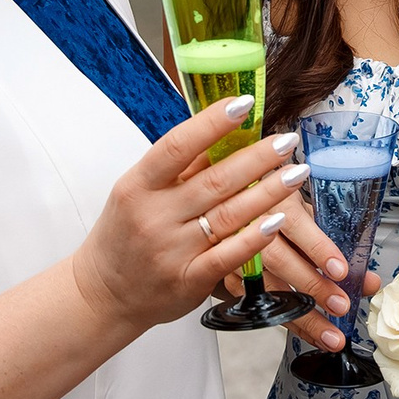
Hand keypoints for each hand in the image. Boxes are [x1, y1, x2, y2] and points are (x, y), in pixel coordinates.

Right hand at [68, 98, 306, 332]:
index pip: (178, 146)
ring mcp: (172, 250)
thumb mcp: (137, 194)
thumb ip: (178, 169)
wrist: (103, 294)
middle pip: (214, 180)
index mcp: (138, 186)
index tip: (244, 103)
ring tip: (296, 173)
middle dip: (256, 158)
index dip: (212, 123)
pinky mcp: (188, 279)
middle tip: (287, 140)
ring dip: (268, 192)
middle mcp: (154, 216)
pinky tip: (278, 220)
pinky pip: (228, 256)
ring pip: (228, 215)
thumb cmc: (124, 235)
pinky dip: (255, 237)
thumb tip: (223, 133)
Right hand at [238, 202, 383, 353]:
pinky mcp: (232, 278)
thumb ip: (340, 247)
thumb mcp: (313, 220)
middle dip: (312, 286)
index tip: (341, 270)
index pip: (296, 223)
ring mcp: (237, 254)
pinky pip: (259, 305)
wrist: (242, 211)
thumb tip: (369, 282)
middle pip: (279, 260)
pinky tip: (308, 332)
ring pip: (266, 289)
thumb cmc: (284, 214)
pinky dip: (287, 321)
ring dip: (301, 315)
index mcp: (276, 202)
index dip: (318, 248)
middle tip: (340, 305)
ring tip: (328, 332)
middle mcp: (251, 226)